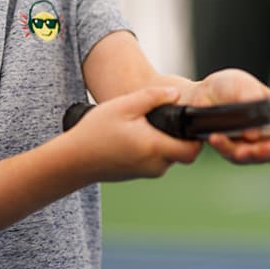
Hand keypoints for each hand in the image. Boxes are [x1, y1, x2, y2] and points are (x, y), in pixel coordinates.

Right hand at [68, 87, 203, 180]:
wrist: (72, 161)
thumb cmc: (95, 132)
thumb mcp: (124, 106)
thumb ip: (153, 97)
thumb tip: (176, 94)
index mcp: (155, 147)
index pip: (192, 150)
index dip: (197, 137)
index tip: (190, 122)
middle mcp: (155, 165)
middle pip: (183, 153)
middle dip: (181, 137)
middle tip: (170, 118)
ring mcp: (146, 172)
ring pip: (169, 157)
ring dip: (166, 142)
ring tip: (148, 125)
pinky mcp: (138, 174)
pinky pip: (156, 161)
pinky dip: (154, 148)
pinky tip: (138, 135)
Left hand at [188, 69, 269, 163]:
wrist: (202, 93)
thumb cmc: (230, 87)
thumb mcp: (243, 84)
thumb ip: (253, 98)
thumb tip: (256, 130)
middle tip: (262, 148)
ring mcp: (251, 147)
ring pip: (254, 158)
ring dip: (248, 155)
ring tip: (240, 150)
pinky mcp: (231, 151)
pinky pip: (230, 154)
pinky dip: (224, 147)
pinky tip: (216, 138)